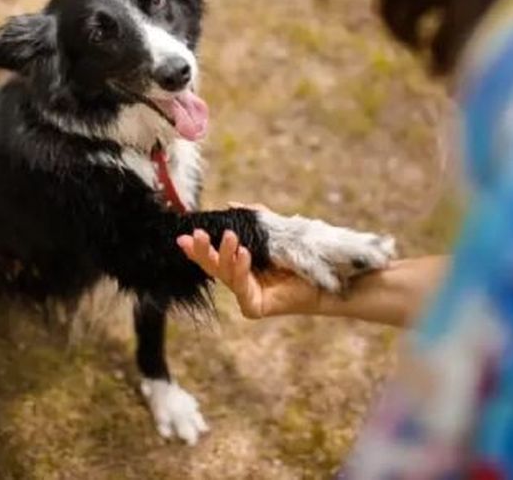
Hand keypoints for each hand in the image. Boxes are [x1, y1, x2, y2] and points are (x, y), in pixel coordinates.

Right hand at [177, 228, 317, 318]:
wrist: (330, 276)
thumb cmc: (304, 255)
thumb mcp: (275, 231)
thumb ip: (254, 220)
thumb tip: (230, 205)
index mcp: (241, 264)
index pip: (215, 256)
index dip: (198, 248)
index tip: (182, 236)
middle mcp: (241, 281)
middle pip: (214, 267)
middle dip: (203, 251)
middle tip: (197, 234)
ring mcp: (246, 296)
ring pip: (225, 275)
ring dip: (225, 254)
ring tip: (231, 237)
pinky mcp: (255, 307)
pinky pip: (241, 289)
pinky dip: (240, 270)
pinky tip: (243, 254)